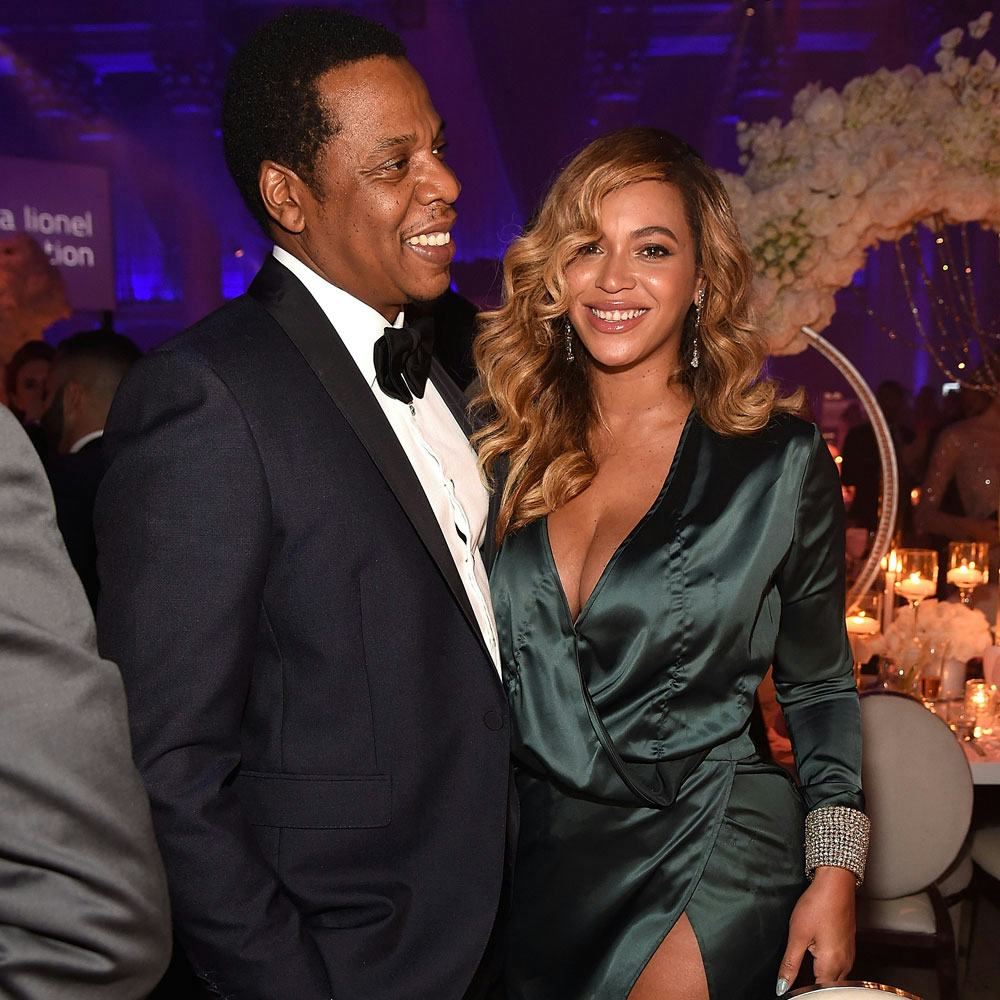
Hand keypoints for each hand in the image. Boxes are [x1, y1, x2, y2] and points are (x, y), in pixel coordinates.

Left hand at [775, 866, 855, 994]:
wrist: (835, 884)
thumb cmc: (818, 905)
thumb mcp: (797, 935)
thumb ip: (790, 963)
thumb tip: (782, 986)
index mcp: (832, 965)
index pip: (820, 992)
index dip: (805, 992)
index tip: (793, 989)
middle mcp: (845, 964)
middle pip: (829, 986)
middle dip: (814, 987)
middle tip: (796, 980)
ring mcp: (849, 955)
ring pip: (835, 977)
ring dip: (821, 977)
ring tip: (805, 973)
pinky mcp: (848, 946)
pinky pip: (839, 966)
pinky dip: (827, 967)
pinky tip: (816, 958)